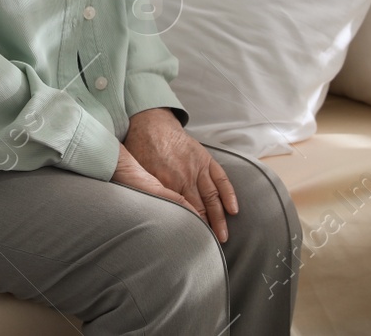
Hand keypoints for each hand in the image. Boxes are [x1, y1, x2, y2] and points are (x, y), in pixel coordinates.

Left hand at [124, 107, 237, 241]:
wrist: (150, 124)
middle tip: (212, 246)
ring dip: (219, 217)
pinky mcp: (205, 159)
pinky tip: (233, 209)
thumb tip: (150, 214)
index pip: (182, 212)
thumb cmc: (141, 150)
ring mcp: (197, 167)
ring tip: (223, 236)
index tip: (194, 243)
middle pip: (199, 209)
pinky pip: (221, 178)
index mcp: (166, 182)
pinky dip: (228, 194)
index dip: (189, 229)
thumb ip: (148, 192)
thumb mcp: (138, 173)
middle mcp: (184, 177)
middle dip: (207, 229)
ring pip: (212, 197)